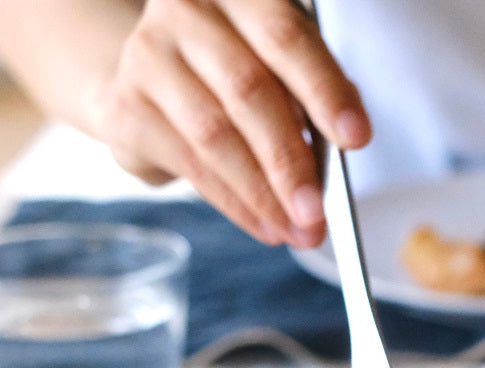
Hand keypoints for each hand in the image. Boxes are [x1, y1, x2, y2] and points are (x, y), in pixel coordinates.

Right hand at [93, 0, 370, 246]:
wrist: (153, 79)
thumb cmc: (236, 69)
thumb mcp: (281, 65)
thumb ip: (314, 92)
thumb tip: (347, 140)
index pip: (285, 37)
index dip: (324, 90)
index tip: (356, 138)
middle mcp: (186, 13)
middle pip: (248, 91)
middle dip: (290, 161)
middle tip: (319, 212)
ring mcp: (148, 57)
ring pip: (215, 136)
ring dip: (262, 194)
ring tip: (297, 230)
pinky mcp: (128, 107)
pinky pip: (191, 164)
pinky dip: (235, 203)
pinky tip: (264, 225)